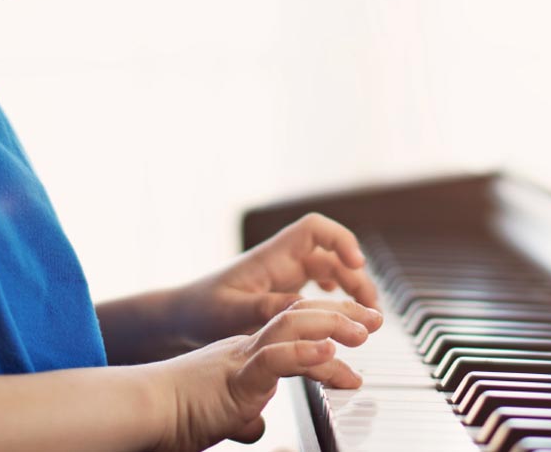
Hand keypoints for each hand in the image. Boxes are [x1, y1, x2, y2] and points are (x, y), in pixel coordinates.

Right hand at [153, 299, 377, 451]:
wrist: (142, 410)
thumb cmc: (173, 415)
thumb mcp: (222, 416)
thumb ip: (243, 417)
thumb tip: (257, 428)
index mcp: (247, 355)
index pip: (296, 328)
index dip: (330, 325)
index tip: (359, 332)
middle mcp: (247, 348)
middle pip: (301, 316)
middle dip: (343, 315)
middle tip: (375, 319)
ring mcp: (242, 360)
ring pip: (292, 326)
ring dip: (332, 326)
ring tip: (362, 331)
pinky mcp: (235, 379)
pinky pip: (274, 360)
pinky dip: (303, 355)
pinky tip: (328, 355)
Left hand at [171, 212, 381, 346]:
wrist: (180, 322)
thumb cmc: (201, 313)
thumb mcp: (234, 313)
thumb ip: (270, 308)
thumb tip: (305, 306)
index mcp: (272, 257)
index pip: (314, 229)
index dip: (341, 240)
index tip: (356, 263)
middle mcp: (282, 263)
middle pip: (332, 255)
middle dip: (356, 276)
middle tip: (370, 309)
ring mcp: (285, 278)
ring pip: (330, 272)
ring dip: (351, 289)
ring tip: (366, 316)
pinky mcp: (284, 295)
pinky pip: (319, 289)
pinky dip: (336, 297)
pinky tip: (341, 312)